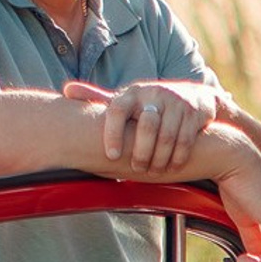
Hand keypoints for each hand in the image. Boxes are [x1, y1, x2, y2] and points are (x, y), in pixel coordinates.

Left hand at [62, 78, 218, 171]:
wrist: (194, 97)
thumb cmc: (151, 104)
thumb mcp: (128, 100)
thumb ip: (100, 98)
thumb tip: (66, 90)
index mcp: (133, 92)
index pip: (117, 110)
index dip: (112, 134)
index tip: (111, 156)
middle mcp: (154, 94)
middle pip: (147, 126)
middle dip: (141, 152)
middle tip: (137, 168)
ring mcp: (176, 103)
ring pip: (167, 137)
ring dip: (159, 159)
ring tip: (153, 171)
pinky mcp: (194, 114)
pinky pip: (185, 141)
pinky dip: (177, 158)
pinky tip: (171, 167)